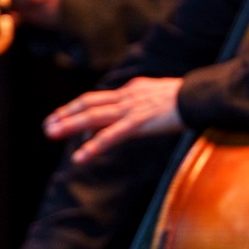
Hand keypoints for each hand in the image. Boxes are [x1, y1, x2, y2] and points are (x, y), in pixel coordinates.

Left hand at [43, 76, 185, 162]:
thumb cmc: (188, 98)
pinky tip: (80, 158)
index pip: (100, 99)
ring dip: (70, 126)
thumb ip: (142, 104)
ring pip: (93, 117)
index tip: (62, 116)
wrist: (201, 96)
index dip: (78, 108)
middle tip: (48, 125)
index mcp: (132, 90)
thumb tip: (129, 116)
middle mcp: (127, 97)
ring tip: (51, 134)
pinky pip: (111, 136)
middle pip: (89, 104)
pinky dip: (93, 147)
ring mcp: (132, 110)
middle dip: (66, 115)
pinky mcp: (139, 123)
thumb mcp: (160, 97)